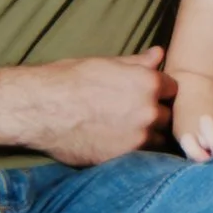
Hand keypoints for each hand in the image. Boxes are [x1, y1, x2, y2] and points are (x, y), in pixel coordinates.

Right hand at [0, 48, 175, 164]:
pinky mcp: (124, 158)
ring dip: (149, 135)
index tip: (148, 95)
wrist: (39, 109)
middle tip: (135, 114)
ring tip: (125, 131)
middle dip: (156, 114)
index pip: (174, 89)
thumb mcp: (105, 64)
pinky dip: (135, 152)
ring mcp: (139, 137)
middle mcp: (149, 111)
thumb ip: (137, 64)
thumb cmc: (67, 80)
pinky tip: (116, 144)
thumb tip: (159, 53)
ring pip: (159, 139)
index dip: (161, 92)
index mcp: (148, 82)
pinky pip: (142, 157)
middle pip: (169, 115)